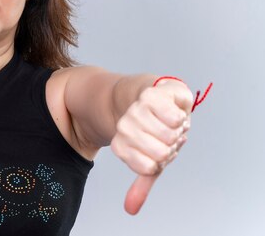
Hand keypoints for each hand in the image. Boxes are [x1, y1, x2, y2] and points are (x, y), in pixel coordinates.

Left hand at [110, 79, 192, 213]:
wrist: (145, 93)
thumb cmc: (150, 128)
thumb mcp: (147, 157)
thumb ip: (141, 183)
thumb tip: (130, 209)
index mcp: (120, 141)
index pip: (149, 167)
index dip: (159, 160)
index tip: (155, 147)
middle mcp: (125, 125)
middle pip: (161, 153)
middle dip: (170, 145)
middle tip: (164, 133)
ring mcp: (137, 108)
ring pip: (169, 135)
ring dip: (176, 130)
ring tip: (168, 121)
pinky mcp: (154, 91)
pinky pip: (174, 116)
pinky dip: (179, 116)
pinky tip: (172, 108)